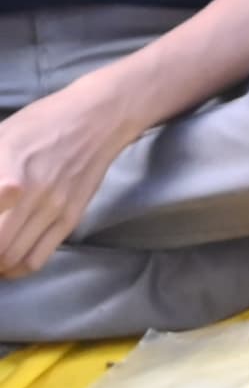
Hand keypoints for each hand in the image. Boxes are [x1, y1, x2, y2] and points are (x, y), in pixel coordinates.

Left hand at [0, 89, 132, 280]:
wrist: (99, 118)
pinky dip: (16, 269)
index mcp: (6, 175)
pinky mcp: (70, 219)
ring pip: (10, 258)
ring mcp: (52, 210)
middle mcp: (28, 197)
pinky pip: (37, 259)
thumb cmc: (42, 122)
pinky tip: (8, 264)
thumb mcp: (0, 137)